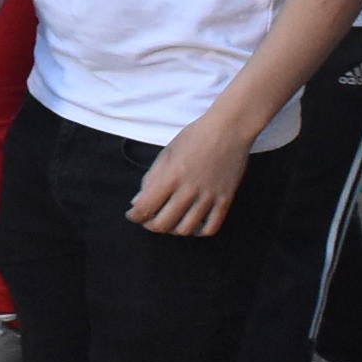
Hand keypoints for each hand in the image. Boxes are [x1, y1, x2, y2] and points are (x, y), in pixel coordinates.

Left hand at [128, 118, 250, 235]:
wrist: (229, 129)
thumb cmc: (195, 137)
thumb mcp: (166, 153)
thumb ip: (150, 179)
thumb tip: (136, 202)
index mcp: (171, 175)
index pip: (145, 207)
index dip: (134, 215)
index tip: (132, 215)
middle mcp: (189, 189)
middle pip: (163, 223)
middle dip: (150, 225)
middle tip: (148, 220)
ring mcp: (209, 196)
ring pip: (186, 229)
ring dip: (172, 230)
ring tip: (169, 222)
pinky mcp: (225, 200)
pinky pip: (210, 227)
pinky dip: (198, 232)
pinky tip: (191, 225)